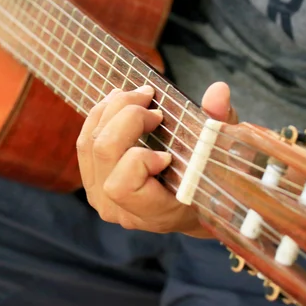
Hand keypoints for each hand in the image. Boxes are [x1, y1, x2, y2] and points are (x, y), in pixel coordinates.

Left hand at [76, 81, 236, 237]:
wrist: (191, 207)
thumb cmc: (209, 184)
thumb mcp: (221, 158)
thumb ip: (219, 126)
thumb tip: (218, 91)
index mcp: (152, 213)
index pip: (123, 186)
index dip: (140, 160)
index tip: (167, 152)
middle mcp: (118, 209)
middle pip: (104, 153)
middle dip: (127, 117)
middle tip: (152, 101)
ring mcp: (100, 196)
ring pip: (89, 144)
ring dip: (111, 110)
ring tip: (137, 95)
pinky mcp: (92, 179)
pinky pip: (84, 143)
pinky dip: (100, 115)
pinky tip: (118, 100)